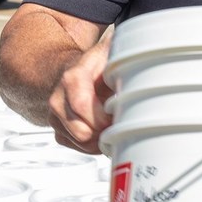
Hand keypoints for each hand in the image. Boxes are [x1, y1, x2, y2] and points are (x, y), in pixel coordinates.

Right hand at [48, 36, 115, 154]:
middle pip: (82, 131)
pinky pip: (76, 146)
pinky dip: (92, 143)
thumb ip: (125, 58)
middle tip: (118, 121)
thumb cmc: (97, 66)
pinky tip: (100, 128)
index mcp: (72, 78)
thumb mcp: (111, 54)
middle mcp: (58, 98)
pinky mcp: (57, 129)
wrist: (73, 71)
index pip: (82, 105)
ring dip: (100, 138)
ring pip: (80, 142)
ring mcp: (55, 115)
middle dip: (105, 131)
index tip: (117, 115)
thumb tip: (147, 66)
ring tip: (111, 124)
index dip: (103, 117)